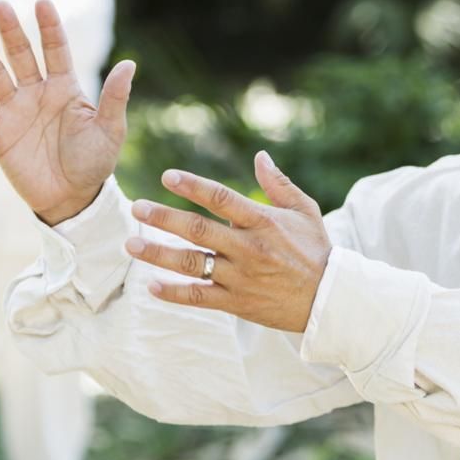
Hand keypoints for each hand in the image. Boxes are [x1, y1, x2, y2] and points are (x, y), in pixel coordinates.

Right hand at [0, 0, 135, 224]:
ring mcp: (16, 111)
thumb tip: (129, 64)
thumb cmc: (94, 162)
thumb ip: (115, 98)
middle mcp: (37, 92)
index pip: (56, 50)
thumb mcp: (110, 131)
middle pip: (21, 55)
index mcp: (65, 87)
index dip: (49, 27)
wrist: (72, 198)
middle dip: (11, 31)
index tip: (43, 2)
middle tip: (1, 4)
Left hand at [124, 151, 332, 332]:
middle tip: (136, 208)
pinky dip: (174, 293)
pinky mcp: (237, 302)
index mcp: (262, 221)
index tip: (167, 176)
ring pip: (191, 264)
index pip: (221, 198)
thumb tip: (259, 156)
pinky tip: (152, 286)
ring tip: (131, 245)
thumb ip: (279, 184)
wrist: (329, 300)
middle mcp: (248, 248)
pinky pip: (199, 297)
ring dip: (158, 254)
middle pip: (197, 229)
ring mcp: (240, 277)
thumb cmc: (316, 250)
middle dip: (163, 218)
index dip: (193, 186)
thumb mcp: (304, 211)